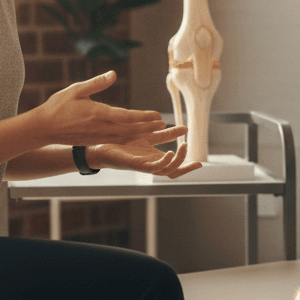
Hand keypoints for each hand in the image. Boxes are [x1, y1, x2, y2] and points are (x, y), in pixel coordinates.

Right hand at [31, 71, 165, 145]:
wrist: (43, 128)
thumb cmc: (58, 106)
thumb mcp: (76, 89)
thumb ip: (97, 83)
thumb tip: (113, 73)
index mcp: (98, 114)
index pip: (127, 117)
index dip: (144, 117)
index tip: (158, 115)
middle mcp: (101, 127)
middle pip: (131, 130)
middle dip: (149, 127)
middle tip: (164, 124)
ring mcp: (98, 136)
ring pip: (126, 137)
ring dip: (142, 134)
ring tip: (156, 130)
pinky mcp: (95, 140)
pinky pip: (117, 141)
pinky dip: (131, 139)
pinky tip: (137, 136)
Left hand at [88, 126, 202, 178]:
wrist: (98, 145)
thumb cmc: (121, 142)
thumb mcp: (148, 134)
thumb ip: (165, 133)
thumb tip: (184, 127)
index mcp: (154, 159)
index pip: (174, 167)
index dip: (187, 166)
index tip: (200, 163)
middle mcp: (150, 165)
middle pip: (172, 172)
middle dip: (185, 167)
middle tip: (193, 155)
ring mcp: (143, 166)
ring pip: (165, 171)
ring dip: (176, 162)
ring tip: (182, 148)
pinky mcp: (134, 164)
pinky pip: (152, 167)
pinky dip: (163, 162)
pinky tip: (170, 153)